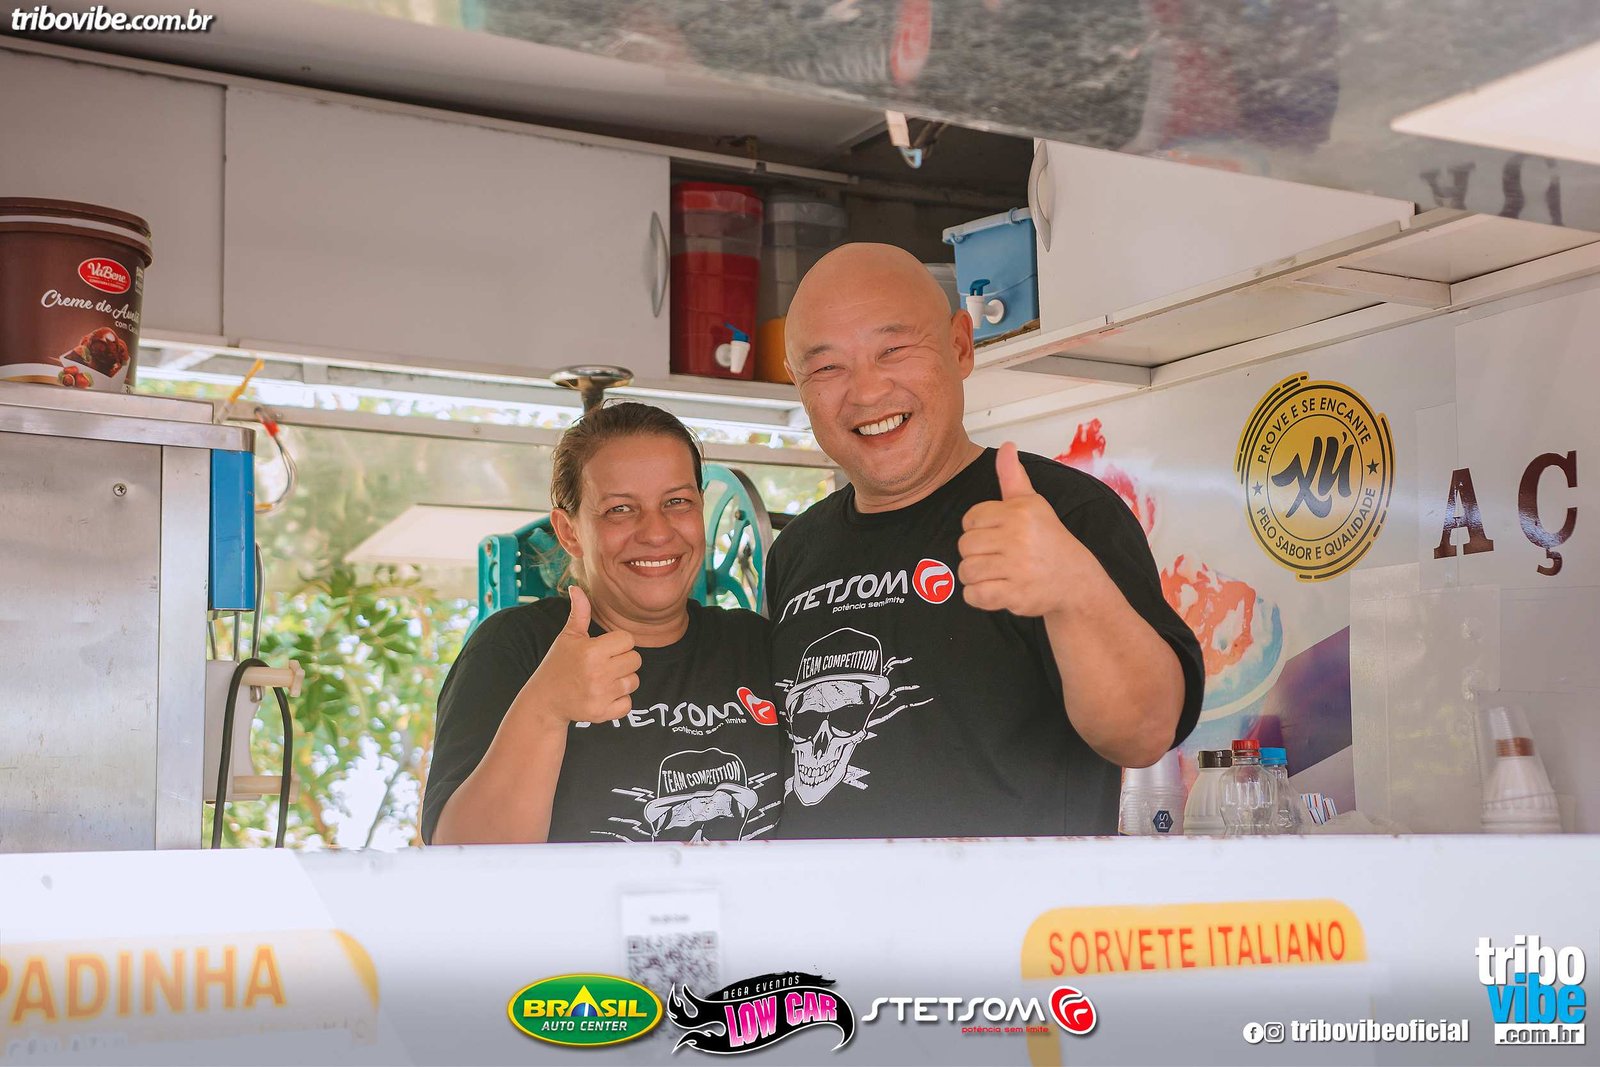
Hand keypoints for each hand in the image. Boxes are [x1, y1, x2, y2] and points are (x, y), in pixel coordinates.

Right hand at [517, 586, 641, 728]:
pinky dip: (619, 702)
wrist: (545, 700)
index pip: (628, 640)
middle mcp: (598, 673)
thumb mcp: (568, 637)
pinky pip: (628, 704)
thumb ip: (579, 613)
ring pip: (634, 681)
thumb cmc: (559, 664)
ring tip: (603, 680)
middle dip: (622, 661)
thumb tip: (576, 588)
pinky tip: (603, 696)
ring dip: (622, 680)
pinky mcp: (602, 714)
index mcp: (591, 651)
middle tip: (604, 664)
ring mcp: (600, 695)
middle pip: (636, 660)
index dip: (618, 643)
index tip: (604, 648)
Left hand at [958, 443, 1103, 616]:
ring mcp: (1017, 568)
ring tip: (997, 573)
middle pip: (964, 546)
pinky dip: (979, 596)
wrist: (1076, 580)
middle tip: (998, 556)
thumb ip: (1013, 476)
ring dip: (976, 576)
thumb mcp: (1033, 504)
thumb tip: (1006, 446)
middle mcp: (1018, 538)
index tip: (996, 535)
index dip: (978, 529)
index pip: (970, 519)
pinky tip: (996, 589)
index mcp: (1019, 513)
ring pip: (967, 571)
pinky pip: (974, 596)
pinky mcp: (1015, 595)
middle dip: (976, 553)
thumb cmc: (1049, 540)